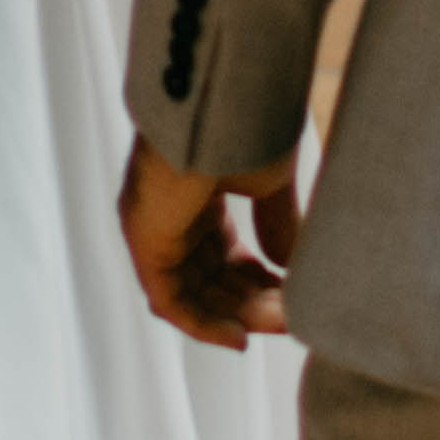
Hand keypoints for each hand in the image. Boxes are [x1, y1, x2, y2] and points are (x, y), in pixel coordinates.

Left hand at [121, 142, 303, 348]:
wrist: (220, 100)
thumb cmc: (244, 125)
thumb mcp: (269, 181)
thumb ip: (278, 223)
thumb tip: (289, 263)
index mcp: (194, 194)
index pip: (223, 255)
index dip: (260, 279)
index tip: (294, 296)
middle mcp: (168, 215)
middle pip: (210, 279)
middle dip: (253, 302)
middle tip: (295, 317)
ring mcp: (153, 229)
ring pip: (194, 294)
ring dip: (238, 315)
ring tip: (282, 324)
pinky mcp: (144, 241)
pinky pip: (171, 300)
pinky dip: (203, 325)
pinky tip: (239, 339)